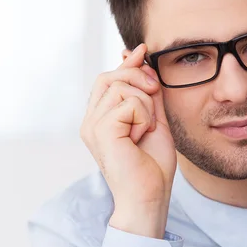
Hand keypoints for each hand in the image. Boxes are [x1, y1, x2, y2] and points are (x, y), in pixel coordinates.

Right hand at [80, 44, 175, 237]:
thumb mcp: (154, 120)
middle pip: (110, 76)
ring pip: (121, 87)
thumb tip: (143, 62)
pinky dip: (143, 116)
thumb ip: (148, 94)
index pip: (108, 80)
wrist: (150, 196)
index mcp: (100, 119)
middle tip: (155, 92)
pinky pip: (128, 102)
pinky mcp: (100, 130)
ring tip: (145, 129)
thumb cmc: (152, 165)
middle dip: (138, 77)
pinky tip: (141, 136)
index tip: (143, 50)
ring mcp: (92, 125)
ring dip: (145, 104)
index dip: (126, 64)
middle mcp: (91, 121)